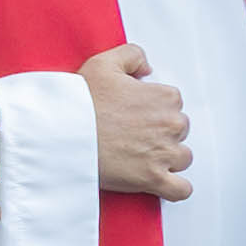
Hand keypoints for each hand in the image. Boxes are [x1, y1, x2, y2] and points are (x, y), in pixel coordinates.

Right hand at [84, 43, 192, 201]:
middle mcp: (171, 124)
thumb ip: (132, 55)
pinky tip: (163, 184)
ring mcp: (164, 153)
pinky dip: (176, 189)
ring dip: (167, 159)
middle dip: (160, 134)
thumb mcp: (104, 63)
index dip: (153, 109)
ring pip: (182, 158)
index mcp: (164, 97)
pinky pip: (181, 190)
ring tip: (140, 158)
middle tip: (133, 137)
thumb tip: (148, 69)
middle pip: (179, 131)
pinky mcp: (154, 179)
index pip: (173, 103)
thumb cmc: (81, 99)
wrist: (63, 132)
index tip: (134, 116)